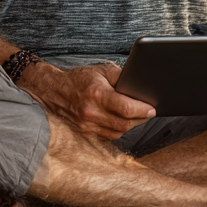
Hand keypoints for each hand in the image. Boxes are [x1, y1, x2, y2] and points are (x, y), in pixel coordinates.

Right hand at [19, 61, 154, 139]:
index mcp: (96, 95)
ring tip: (139, 116)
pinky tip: (124, 121)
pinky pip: (109, 136)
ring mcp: (87, 126)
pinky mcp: (86, 133)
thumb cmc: (79, 79)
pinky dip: (119, 129)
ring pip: (118, 132)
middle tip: (149, 111)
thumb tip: (140, 84)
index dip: (142, 110)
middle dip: (141, 118)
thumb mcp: (101, 70)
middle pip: (124, 123)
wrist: (54, 91)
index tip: (152, 108)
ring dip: (131, 125)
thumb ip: (121, 76)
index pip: (126, 108)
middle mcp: (91, 113)